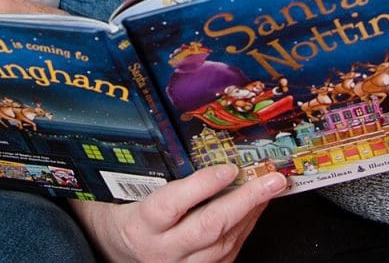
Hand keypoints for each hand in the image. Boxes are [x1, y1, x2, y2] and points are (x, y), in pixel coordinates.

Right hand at [71, 164, 284, 262]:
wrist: (117, 251)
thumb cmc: (125, 213)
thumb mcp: (130, 190)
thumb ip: (157, 170)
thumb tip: (191, 138)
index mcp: (141, 224)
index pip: (171, 205)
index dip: (201, 186)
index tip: (227, 168)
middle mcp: (162, 249)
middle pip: (208, 227)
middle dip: (245, 201)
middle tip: (271, 179)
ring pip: (223, 243)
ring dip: (252, 213)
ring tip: (270, 188)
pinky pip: (227, 253)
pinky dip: (246, 228)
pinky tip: (256, 209)